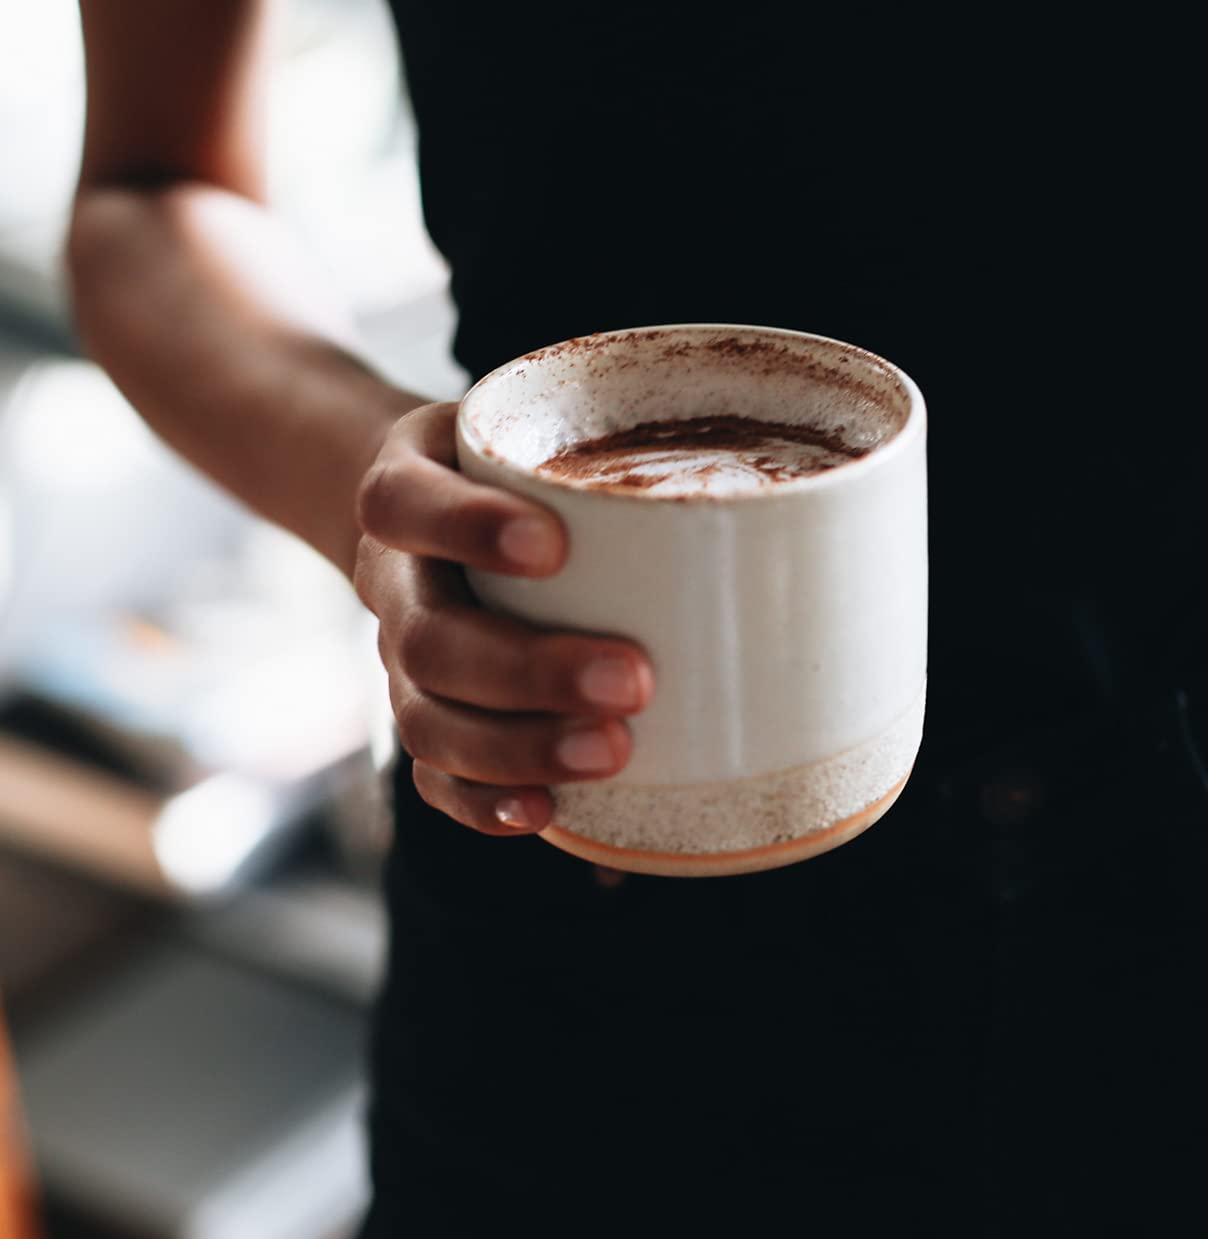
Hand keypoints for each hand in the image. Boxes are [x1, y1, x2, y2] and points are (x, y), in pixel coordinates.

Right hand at [352, 402, 654, 834]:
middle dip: (530, 669)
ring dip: (519, 746)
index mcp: (410, 492)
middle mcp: (398, 582)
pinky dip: (483, 802)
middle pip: (427, 637)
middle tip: (633, 678)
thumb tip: (778, 473)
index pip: (404, 503)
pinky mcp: (427, 716)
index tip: (553, 546)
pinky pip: (434, 775)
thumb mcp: (542, 427)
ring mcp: (402, 658)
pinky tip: (544, 811)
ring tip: (612, 752)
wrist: (433, 509)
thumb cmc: (520, 468)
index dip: (466, 527)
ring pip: (427, 718)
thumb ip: (621, 436)